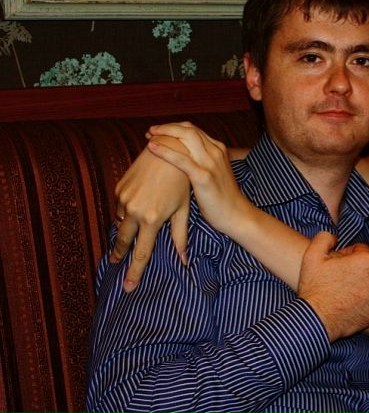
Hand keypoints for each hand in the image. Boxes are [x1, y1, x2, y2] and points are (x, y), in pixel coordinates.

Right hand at [112, 134, 190, 291]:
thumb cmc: (183, 181)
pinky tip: (138, 203)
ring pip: (121, 221)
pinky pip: (120, 205)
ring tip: (132, 230)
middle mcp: (134, 211)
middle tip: (115, 264)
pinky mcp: (119, 188)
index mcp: (152, 219)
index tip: (128, 287)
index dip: (134, 272)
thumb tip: (185, 260)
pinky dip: (127, 210)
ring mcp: (124, 199)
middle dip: (119, 253)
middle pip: (122, 241)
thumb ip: (180, 235)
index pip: (141, 253)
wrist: (171, 149)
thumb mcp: (184, 209)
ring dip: (126, 227)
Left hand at [145, 122, 251, 235]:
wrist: (236, 215)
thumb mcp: (215, 173)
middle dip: (167, 127)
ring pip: (186, 137)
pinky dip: (164, 150)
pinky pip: (181, 159)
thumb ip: (203, 162)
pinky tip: (152, 147)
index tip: (159, 132)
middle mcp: (216, 151)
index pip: (194, 129)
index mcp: (219, 149)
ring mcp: (210, 163)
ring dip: (164, 133)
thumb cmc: (222, 199)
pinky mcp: (204, 177)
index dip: (174, 127)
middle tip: (151, 131)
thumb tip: (183, 158)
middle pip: (189, 129)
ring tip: (149, 135)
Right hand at [298, 232, 368, 341]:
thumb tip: (335, 236)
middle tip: (350, 274)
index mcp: (363, 259)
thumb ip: (325, 237)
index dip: (350, 253)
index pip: (363, 249)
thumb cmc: (314, 288)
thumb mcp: (312, 255)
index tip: (341, 263)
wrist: (316, 319)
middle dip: (366, 264)